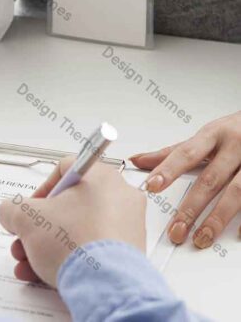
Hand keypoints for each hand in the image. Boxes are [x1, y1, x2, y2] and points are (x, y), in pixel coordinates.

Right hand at [0, 160, 145, 286]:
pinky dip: (69, 257)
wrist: (105, 286)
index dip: (41, 189)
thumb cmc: (75, 243)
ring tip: (28, 262)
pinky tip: (45, 273)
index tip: (31, 208)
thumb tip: (10, 212)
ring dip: (48, 245)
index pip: (65, 170)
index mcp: (100, 176)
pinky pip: (93, 248)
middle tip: (25, 240)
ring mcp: (127, 225)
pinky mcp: (129, 252)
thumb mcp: (26, 219)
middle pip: (69, 205)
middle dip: (39, 226)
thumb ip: (11, 209)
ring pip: (78, 229)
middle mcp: (119, 196)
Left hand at [131, 111, 240, 248]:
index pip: (186, 154)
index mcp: (213, 135)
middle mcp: (234, 147)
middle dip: (191, 207)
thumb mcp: (204, 136)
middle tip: (175, 229)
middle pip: (210, 180)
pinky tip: (238, 234)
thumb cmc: (233, 131)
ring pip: (236, 193)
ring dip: (217, 219)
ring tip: (201, 238)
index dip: (168, 170)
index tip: (151, 185)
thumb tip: (138, 160)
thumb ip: (172, 151)